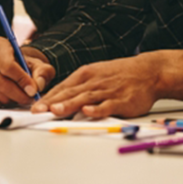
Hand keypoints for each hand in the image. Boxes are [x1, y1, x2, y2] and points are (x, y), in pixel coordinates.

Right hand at [0, 37, 54, 107]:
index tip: (33, 90)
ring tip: (16, 95)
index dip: (22, 81)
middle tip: (28, 98)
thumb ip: (42, 73)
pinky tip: (2, 98)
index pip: (8, 66)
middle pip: (0, 82)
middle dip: (18, 94)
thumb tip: (37, 85)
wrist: (11, 69)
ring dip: (9, 100)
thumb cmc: (22, 66)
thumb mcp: (38, 65)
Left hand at [31, 52, 161, 118]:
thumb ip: (79, 88)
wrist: (148, 72)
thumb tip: (60, 100)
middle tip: (36, 111)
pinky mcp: (121, 100)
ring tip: (55, 111)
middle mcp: (94, 82)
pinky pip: (107, 105)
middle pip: (69, 93)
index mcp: (86, 75)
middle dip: (51, 103)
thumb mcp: (96, 75)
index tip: (33, 107)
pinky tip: (88, 111)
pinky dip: (97, 108)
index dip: (47, 98)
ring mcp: (107, 91)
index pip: (62, 88)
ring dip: (69, 105)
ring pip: (84, 98)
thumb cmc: (120, 75)